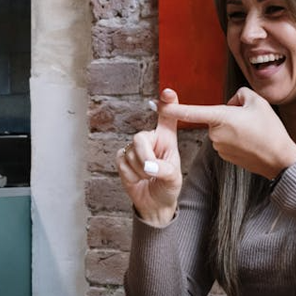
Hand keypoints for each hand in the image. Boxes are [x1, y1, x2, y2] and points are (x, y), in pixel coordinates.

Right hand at [115, 89, 182, 226]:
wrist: (154, 203)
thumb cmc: (167, 187)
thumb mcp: (174, 179)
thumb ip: (164, 170)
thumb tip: (149, 167)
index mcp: (167, 139)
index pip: (167, 118)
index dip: (168, 104)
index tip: (168, 92)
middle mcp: (151, 139)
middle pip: (140, 137)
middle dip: (144, 157)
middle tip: (151, 171)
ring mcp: (135, 148)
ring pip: (130, 153)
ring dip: (139, 171)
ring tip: (148, 177)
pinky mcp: (123, 158)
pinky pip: (121, 162)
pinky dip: (130, 175)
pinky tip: (137, 179)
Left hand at [158, 87, 295, 178]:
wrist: (279, 159)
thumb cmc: (270, 130)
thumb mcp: (258, 102)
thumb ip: (240, 95)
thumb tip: (231, 103)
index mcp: (221, 117)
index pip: (192, 111)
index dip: (174, 107)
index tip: (159, 104)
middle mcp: (215, 133)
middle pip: (216, 116)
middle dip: (228, 114)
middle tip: (250, 120)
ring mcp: (218, 147)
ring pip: (221, 128)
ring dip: (233, 127)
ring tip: (253, 133)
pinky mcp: (224, 156)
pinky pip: (226, 140)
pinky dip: (235, 139)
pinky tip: (250, 142)